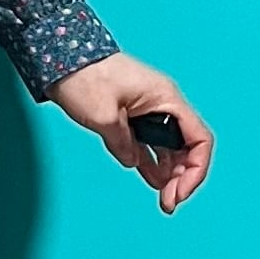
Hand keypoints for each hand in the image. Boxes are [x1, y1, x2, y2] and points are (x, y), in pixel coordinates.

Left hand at [47, 53, 212, 213]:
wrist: (60, 56)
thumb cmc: (84, 76)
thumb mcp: (104, 117)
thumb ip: (123, 145)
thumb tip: (134, 162)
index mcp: (166, 99)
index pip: (199, 139)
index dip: (196, 170)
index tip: (180, 193)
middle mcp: (163, 105)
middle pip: (187, 147)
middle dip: (182, 177)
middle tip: (168, 203)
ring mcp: (148, 111)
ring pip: (170, 148)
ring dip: (169, 174)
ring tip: (163, 199)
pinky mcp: (131, 117)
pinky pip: (150, 144)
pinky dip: (153, 164)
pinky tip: (153, 182)